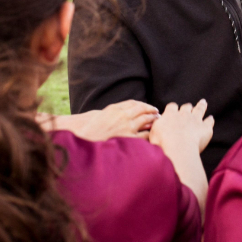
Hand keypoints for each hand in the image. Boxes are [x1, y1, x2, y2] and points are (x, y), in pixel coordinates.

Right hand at [43, 99, 159, 142]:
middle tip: (157, 113)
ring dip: (153, 120)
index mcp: (116, 108)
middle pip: (142, 110)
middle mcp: (122, 116)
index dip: (144, 104)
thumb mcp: (102, 114)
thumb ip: (114, 111)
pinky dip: (149, 134)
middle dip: (152, 111)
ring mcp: (126, 127)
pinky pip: (143, 136)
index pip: (134, 103)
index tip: (149, 107)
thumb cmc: (91, 127)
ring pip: (145, 121)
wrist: (84, 139)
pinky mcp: (128, 139)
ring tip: (157, 122)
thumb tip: (126, 111)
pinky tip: (152, 135)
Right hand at [150, 99, 214, 154]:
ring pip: (199, 109)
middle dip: (187, 107)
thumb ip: (156, 128)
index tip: (173, 110)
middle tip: (188, 106)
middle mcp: (183, 114)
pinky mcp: (205, 128)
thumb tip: (157, 125)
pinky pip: (209, 121)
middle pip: (186, 106)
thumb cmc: (163, 144)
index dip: (173, 108)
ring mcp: (195, 120)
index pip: (172, 106)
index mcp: (170, 115)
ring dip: (201, 105)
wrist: (178, 150)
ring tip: (203, 102)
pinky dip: (210, 120)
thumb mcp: (153, 135)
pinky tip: (211, 118)